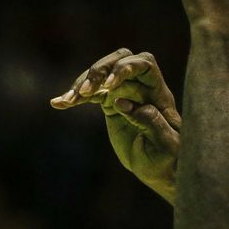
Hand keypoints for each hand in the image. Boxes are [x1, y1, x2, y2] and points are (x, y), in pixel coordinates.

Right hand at [50, 49, 181, 199]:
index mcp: (159, 93)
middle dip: (100, 70)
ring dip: (82, 84)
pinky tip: (58, 104)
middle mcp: (141, 88)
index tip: (109, 85)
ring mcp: (124, 94)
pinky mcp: (110, 104)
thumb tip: (121, 102)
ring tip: (68, 101)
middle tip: (86, 91)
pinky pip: (89, 94)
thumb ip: (150, 122)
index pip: (145, 64)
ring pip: (101, 75)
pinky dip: (74, 98)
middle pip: (120, 59)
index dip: (126, 68)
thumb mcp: (166, 145)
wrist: (160, 169)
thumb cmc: (170, 157)